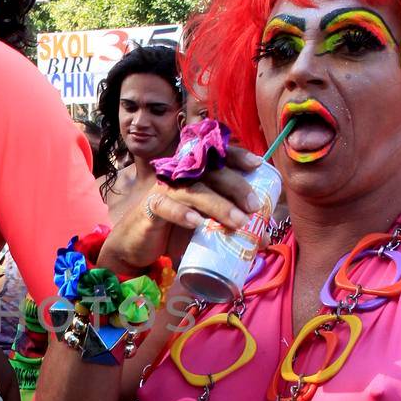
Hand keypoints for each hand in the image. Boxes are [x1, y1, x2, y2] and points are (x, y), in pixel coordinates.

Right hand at [99, 144, 264, 275]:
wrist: (137, 245)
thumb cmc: (174, 230)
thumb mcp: (205, 226)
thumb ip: (228, 226)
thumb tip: (263, 237)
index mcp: (194, 173)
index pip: (216, 156)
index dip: (236, 156)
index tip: (257, 164)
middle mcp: (180, 175)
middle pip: (210, 171)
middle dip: (236, 186)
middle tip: (254, 206)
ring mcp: (164, 189)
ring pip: (193, 190)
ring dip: (218, 205)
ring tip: (239, 222)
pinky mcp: (150, 207)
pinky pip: (166, 206)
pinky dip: (182, 213)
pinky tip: (197, 223)